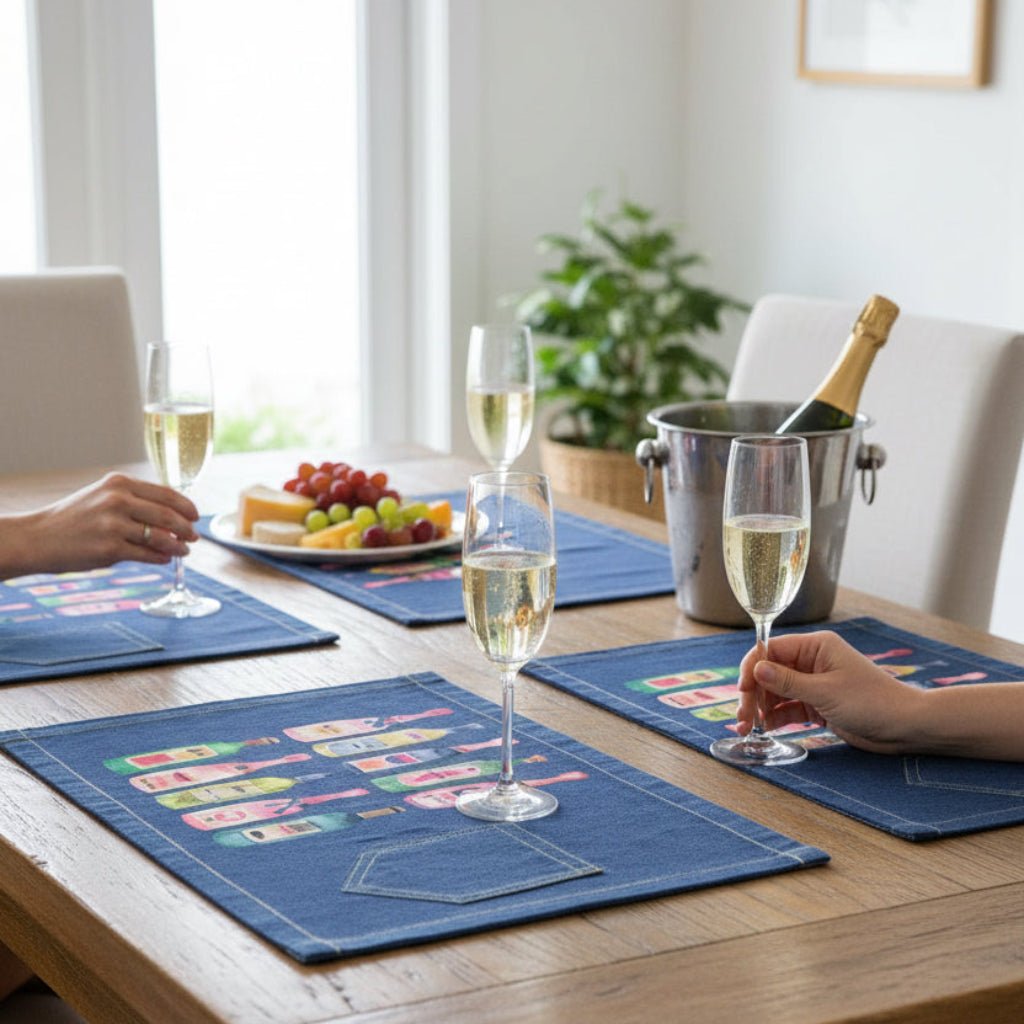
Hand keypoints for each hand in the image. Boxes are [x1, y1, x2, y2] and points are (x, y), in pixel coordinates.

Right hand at [9, 473, 199, 574]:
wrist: (38, 537)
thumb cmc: (75, 517)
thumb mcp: (102, 497)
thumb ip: (135, 501)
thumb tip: (174, 516)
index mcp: (119, 483)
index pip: (166, 493)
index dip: (186, 507)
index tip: (196, 516)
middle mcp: (118, 500)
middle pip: (168, 515)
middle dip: (186, 528)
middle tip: (194, 537)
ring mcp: (114, 525)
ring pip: (161, 537)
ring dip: (177, 546)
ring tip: (183, 550)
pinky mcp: (110, 549)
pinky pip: (147, 555)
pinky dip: (160, 558)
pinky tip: (165, 559)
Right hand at [735, 630, 923, 754]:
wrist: (905, 727)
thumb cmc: (871, 702)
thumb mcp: (825, 692)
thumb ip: (788, 681)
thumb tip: (755, 669)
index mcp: (815, 647)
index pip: (771, 650)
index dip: (752, 669)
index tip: (742, 691)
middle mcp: (811, 661)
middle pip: (769, 673)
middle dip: (753, 694)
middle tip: (742, 717)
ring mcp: (813, 683)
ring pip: (775, 692)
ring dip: (760, 708)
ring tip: (747, 727)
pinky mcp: (817, 704)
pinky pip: (787, 707)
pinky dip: (774, 717)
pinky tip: (764, 728)